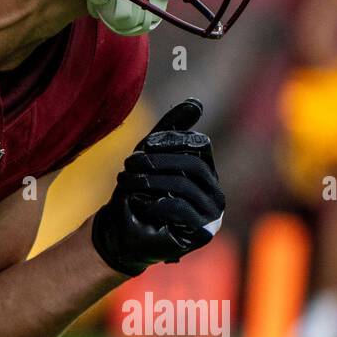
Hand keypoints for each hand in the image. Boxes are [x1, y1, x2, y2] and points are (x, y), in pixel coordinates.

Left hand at [90, 98, 224, 276]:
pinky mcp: (201, 233)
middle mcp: (214, 191)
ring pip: (184, 185)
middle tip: (129, 164)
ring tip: (128, 183)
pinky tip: (141, 203)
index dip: (171, 141)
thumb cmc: (137, 191)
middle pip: (192, 164)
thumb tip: (197, 103)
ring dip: (150, 181)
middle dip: (157, 161)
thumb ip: (171, 129)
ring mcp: (211, 214)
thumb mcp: (150, 154)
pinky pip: (181, 208)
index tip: (145, 146)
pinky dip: (156, 202)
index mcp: (206, 171)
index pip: (199, 144)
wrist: (121, 231)